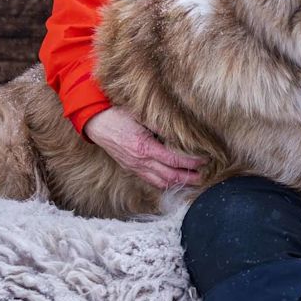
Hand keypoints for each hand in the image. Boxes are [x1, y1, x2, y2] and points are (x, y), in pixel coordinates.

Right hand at [86, 107, 204, 190]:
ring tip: (192, 181)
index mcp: (145, 148)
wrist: (96, 123)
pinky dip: (164, 184)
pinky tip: (173, 181)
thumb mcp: (141, 116)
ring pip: (160, 182)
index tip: (205, 160)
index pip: (174, 160)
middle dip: (189, 178)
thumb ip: (161, 125)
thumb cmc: (118, 115)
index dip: (192, 162)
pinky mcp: (131, 168)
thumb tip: (181, 132)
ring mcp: (135, 167)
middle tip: (204, 176)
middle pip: (170, 176)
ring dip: (178, 183)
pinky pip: (150, 181)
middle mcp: (140, 162)